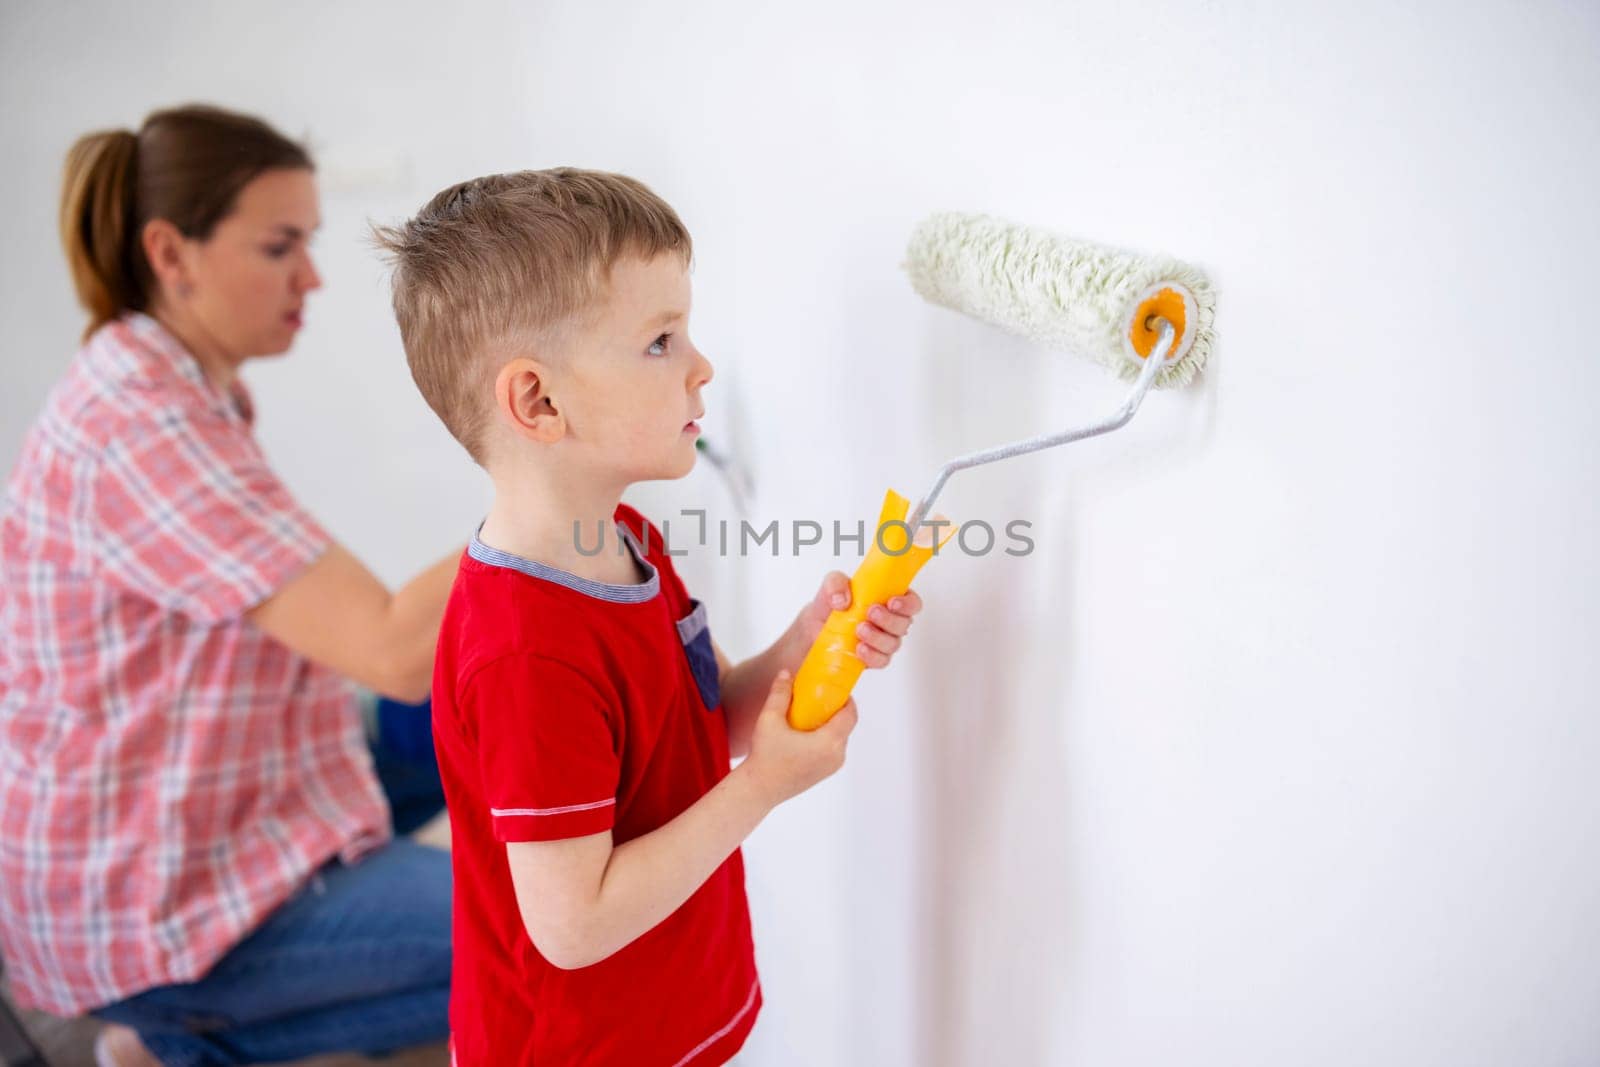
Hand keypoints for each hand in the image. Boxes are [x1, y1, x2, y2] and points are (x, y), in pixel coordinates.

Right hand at [742, 670, 857, 806]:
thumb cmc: (765, 755)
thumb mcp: (769, 719)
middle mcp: (836, 756)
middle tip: (819, 698)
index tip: (834, 688)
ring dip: (830, 724)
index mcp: (829, 742)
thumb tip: (786, 674)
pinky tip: (806, 732)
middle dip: (835, 710)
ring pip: (840, 737)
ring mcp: (832, 767)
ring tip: (810, 714)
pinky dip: (825, 738)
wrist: (759, 789)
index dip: (846, 699)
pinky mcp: (825, 773)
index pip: (850, 714)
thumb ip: (780, 693)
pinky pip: (833, 749)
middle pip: (846, 725)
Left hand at [790, 571, 924, 668]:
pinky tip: (859, 649)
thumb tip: (843, 600)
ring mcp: (882, 641)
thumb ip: (836, 583)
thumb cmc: (830, 604)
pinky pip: (881, 661)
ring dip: (878, 637)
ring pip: (893, 643)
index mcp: (888, 598)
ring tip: (859, 630)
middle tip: (871, 612)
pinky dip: (872, 656)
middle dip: (889, 619)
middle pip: (904, 624)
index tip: (892, 602)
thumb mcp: (830, 584)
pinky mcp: (872, 658)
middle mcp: (890, 621)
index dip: (908, 603)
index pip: (911, 602)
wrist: (813, 628)